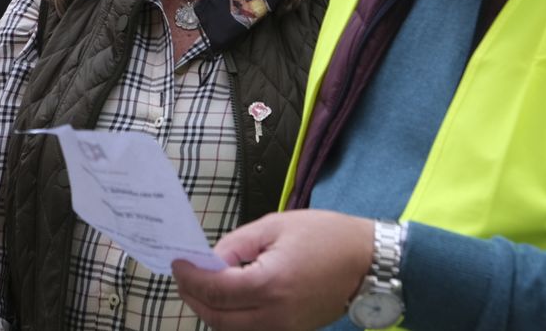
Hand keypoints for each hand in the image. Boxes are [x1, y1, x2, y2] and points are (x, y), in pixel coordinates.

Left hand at [173, 210, 373, 330]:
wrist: (367, 262)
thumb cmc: (325, 236)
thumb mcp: (275, 226)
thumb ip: (237, 245)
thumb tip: (210, 260)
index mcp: (270, 284)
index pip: (215, 290)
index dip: (190, 277)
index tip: (177, 263)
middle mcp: (275, 315)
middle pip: (218, 318)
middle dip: (194, 297)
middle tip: (183, 276)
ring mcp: (285, 328)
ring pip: (232, 330)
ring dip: (211, 311)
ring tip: (200, 286)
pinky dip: (232, 319)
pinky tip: (226, 298)